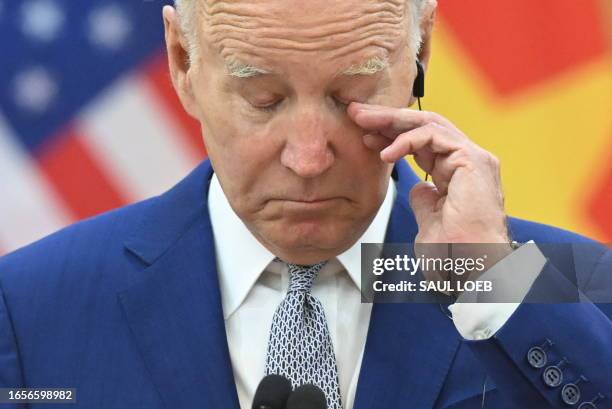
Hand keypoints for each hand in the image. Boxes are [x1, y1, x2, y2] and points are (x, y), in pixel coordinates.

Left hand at [348, 102, 511, 290]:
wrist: (473, 269)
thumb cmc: (455, 254)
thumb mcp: (429, 222)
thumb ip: (425, 201)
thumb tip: (418, 188)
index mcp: (458, 173)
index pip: (422, 142)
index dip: (391, 135)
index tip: (364, 135)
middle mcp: (467, 161)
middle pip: (424, 126)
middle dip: (388, 119)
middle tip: (358, 114)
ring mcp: (473, 158)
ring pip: (429, 124)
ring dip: (392, 121)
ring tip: (364, 123)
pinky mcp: (473, 160)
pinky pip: (435, 136)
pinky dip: (407, 140)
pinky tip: (386, 153)